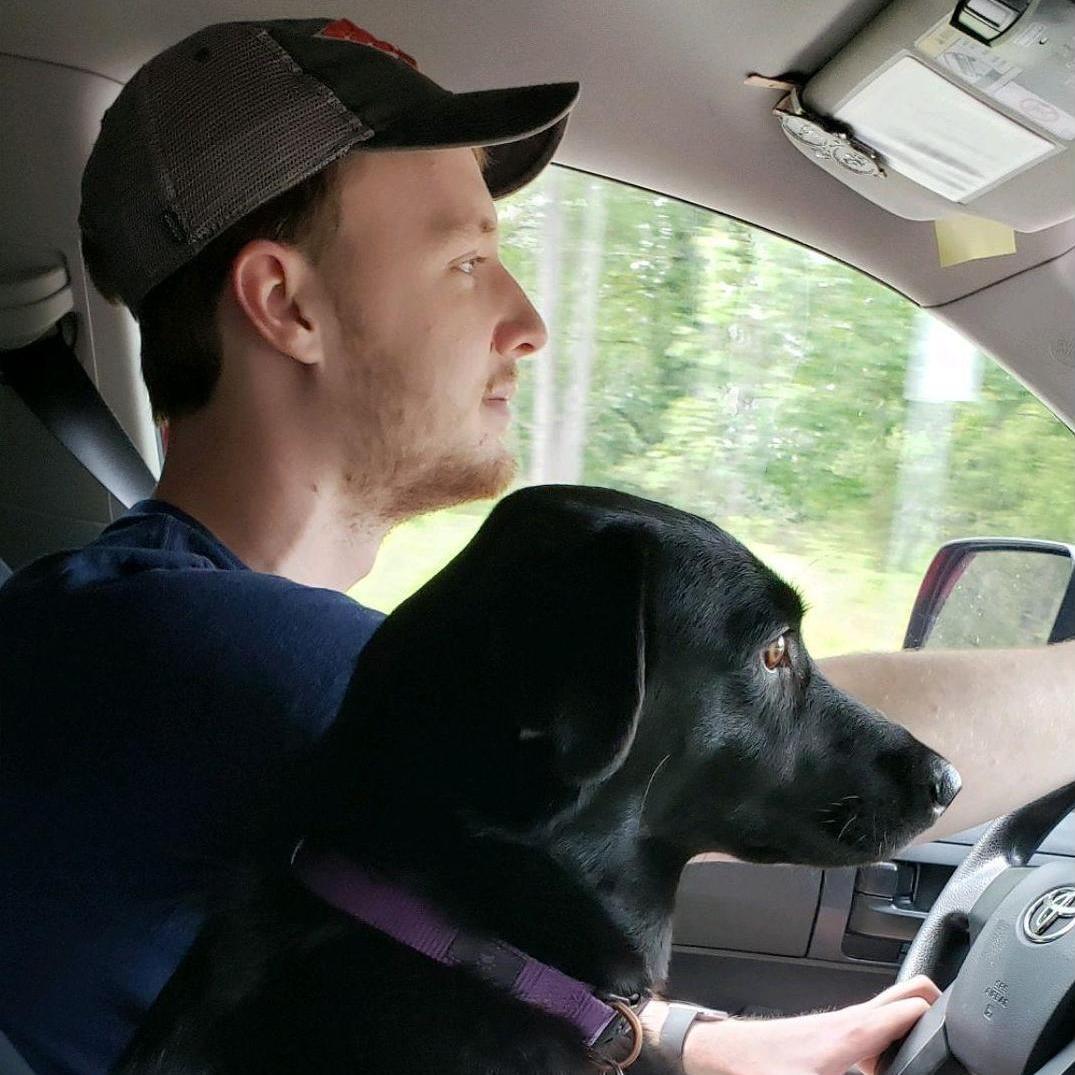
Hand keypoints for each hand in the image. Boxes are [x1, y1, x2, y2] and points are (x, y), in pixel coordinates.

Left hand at [679, 975, 940, 1074]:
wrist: (727, 1056)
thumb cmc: (761, 1069)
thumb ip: (856, 1074)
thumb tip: (882, 1068)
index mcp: (854, 1032)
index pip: (916, 1005)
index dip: (948, 1018)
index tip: (968, 1036)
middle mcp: (852, 1020)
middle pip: (910, 994)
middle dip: (940, 1007)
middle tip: (959, 1038)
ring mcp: (843, 1023)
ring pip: (894, 1010)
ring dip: (916, 1026)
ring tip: (932, 1055)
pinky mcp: (833, 1032)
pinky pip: (876, 1028)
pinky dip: (893, 1040)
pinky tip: (890, 1068)